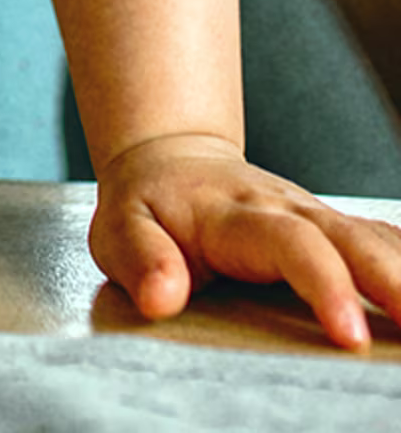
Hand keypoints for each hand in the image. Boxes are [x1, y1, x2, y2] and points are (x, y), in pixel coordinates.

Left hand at [91, 132, 400, 348]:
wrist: (168, 162)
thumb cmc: (147, 206)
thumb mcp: (121, 226)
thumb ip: (141, 259)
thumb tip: (162, 298)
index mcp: (234, 213)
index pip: (288, 242)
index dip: (324, 284)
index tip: (350, 333)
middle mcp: (286, 208)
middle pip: (351, 238)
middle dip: (393, 283)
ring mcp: (316, 216)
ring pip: (377, 239)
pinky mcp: (335, 229)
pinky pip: (385, 242)